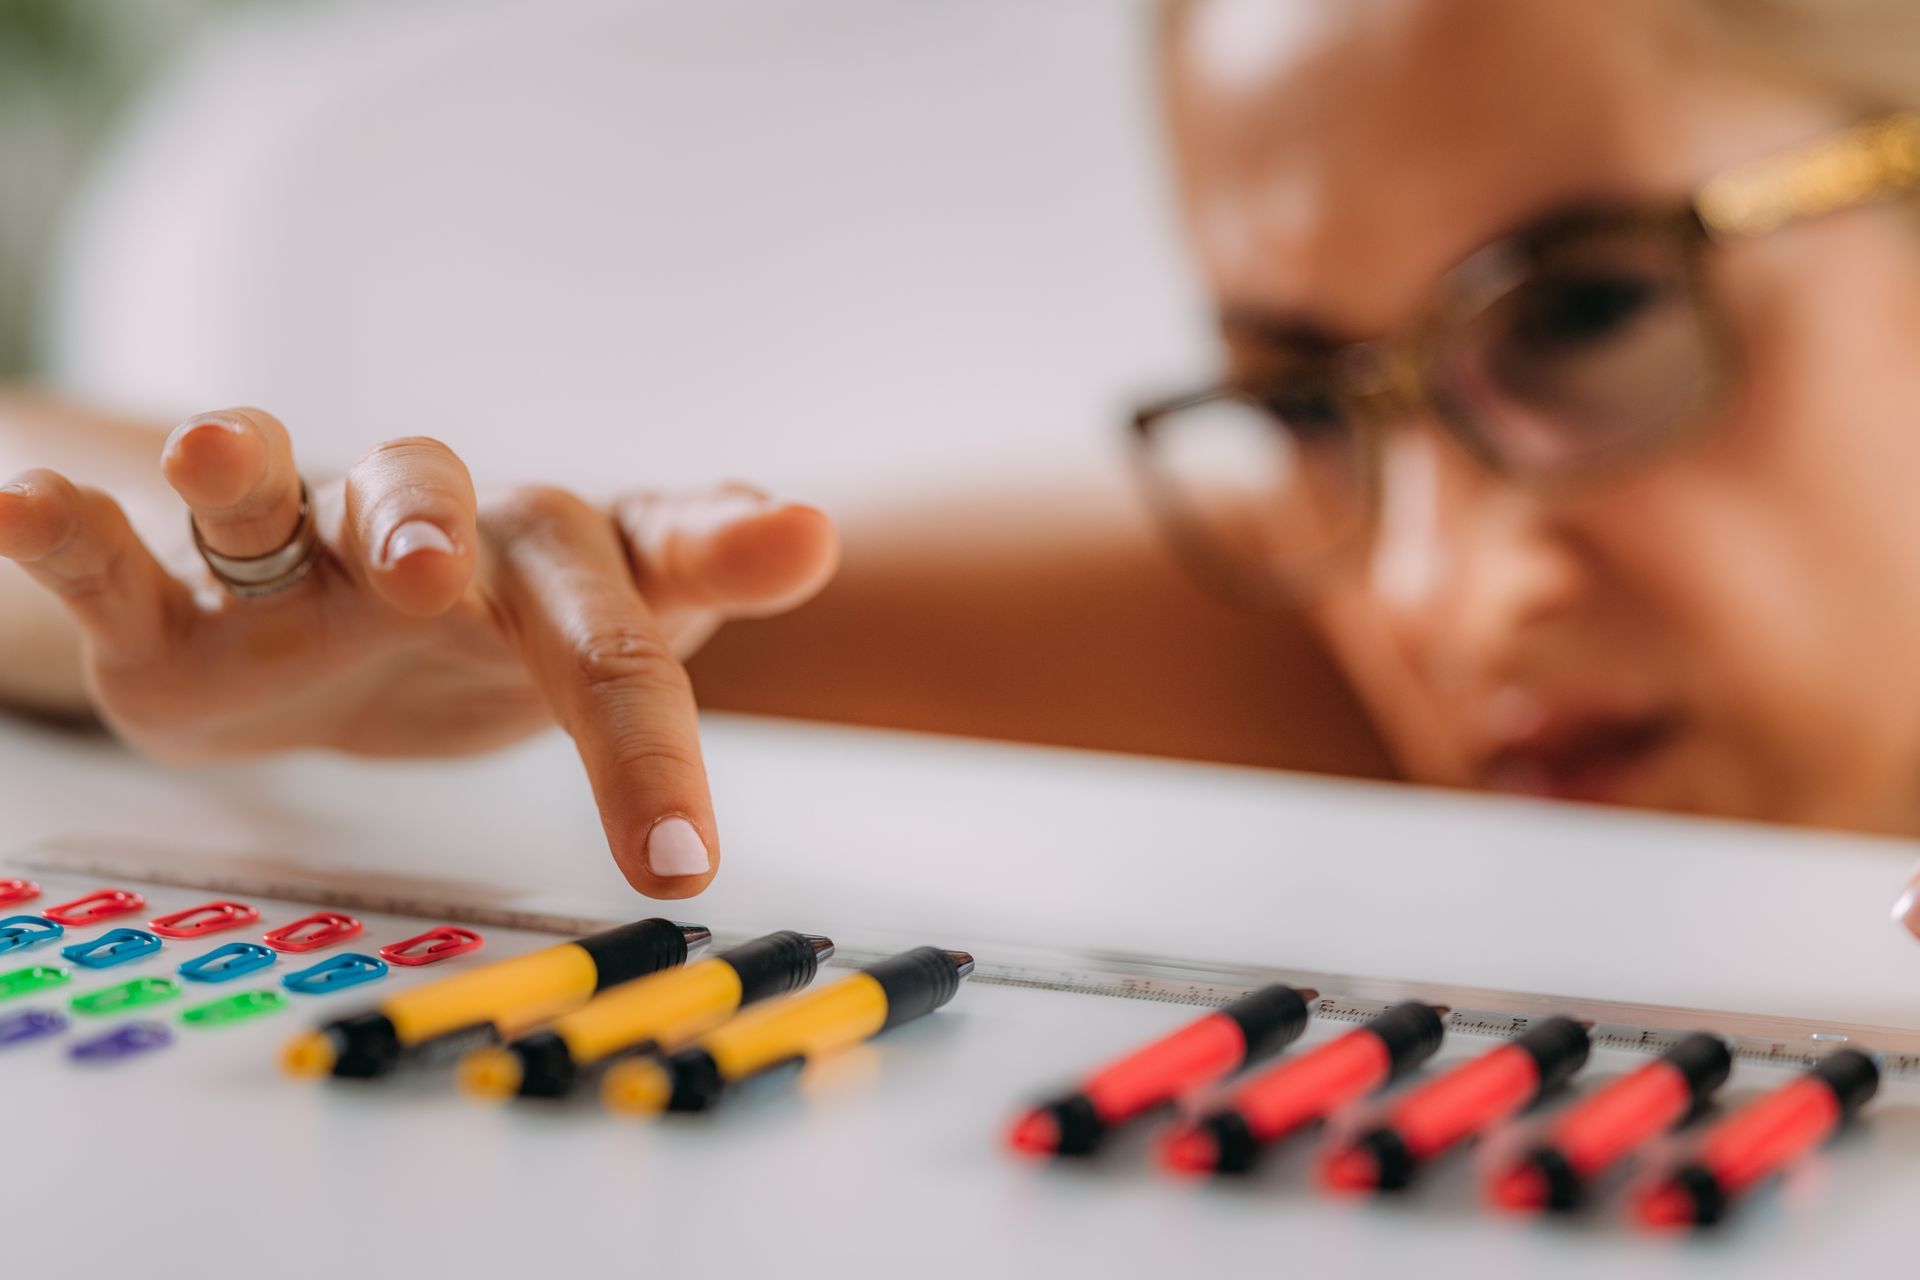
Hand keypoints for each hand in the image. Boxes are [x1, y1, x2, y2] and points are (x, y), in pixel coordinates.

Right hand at [0, 408, 837, 897]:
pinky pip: (113, 558)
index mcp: (551, 568)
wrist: (339, 669)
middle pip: (449, 522)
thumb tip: (801, 522)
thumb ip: (683, 596)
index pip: (647, 550)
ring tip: (211, 451)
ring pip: (271, 503)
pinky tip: (17, 500)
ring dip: (245, 473)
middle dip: (438, 534)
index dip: (720, 552)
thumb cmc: (489, 650)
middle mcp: (427, 541)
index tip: (799, 542)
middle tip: (430, 578)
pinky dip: (66, 530)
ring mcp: (291, 574)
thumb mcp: (598, 645)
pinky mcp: (174, 616)